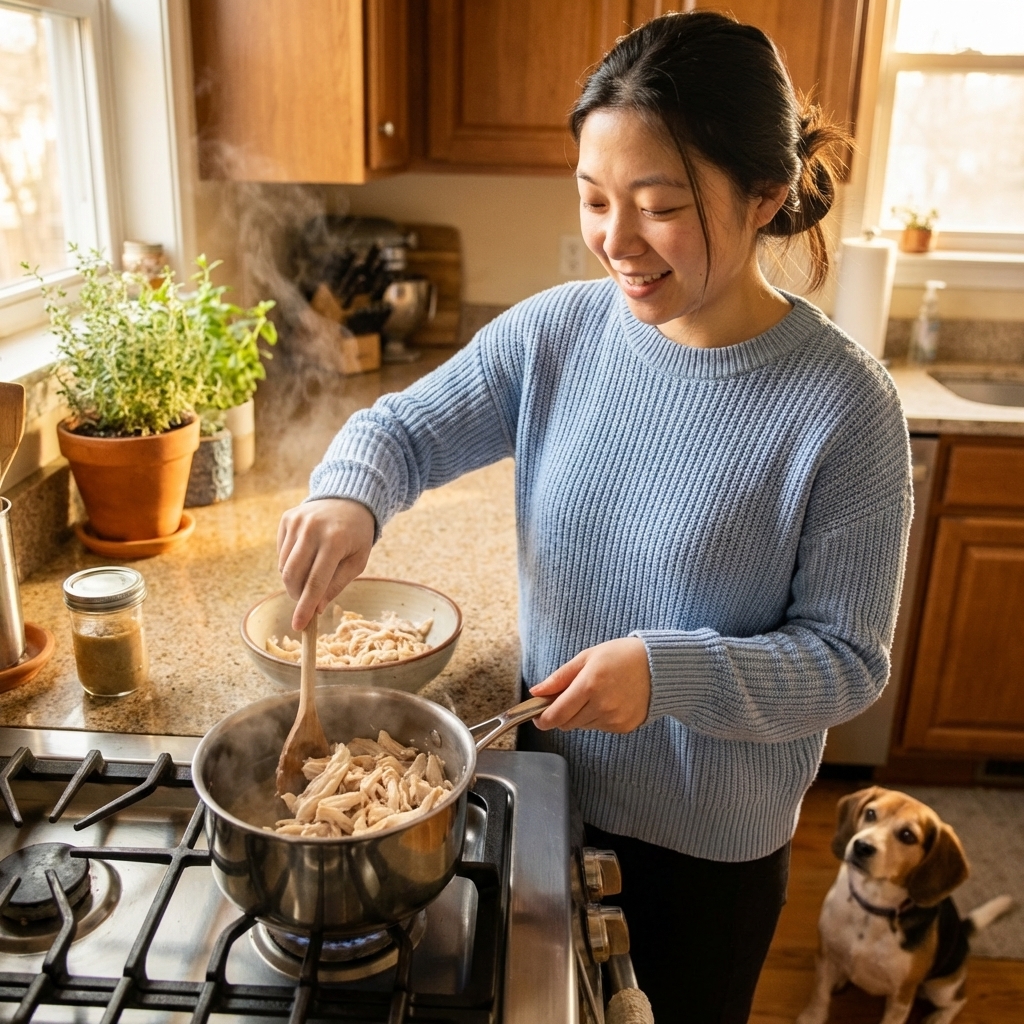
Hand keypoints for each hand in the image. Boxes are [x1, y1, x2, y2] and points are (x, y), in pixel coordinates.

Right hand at [277, 498, 375, 630]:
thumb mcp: (357, 561)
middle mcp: (313, 529)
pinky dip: (290, 564)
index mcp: (335, 541)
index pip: (316, 581)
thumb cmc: (356, 536)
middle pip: (293, 575)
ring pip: (284, 566)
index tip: (298, 625)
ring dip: (293, 580)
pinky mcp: (288, 518)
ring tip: (311, 575)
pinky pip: (281, 553)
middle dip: (297, 595)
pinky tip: (306, 556)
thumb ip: (337, 585)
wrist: (349, 500)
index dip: (306, 606)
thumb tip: (317, 608)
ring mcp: (298, 521)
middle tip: (306, 602)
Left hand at [529, 637, 650, 732]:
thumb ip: (559, 677)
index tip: (537, 716)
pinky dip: (597, 717)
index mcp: (589, 685)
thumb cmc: (622, 656)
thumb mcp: (587, 657)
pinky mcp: (625, 727)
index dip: (543, 719)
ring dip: (580, 715)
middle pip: (567, 724)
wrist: (659, 666)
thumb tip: (536, 692)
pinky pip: (600, 728)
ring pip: (583, 726)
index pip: (557, 714)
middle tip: (567, 698)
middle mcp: (602, 705)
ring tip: (594, 694)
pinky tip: (609, 701)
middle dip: (561, 714)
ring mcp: (614, 719)